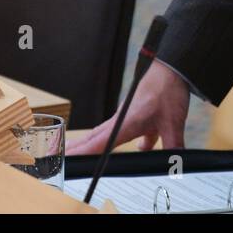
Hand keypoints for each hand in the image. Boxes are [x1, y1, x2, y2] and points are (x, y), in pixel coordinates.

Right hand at [66, 60, 189, 154]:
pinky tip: (133, 148)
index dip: (81, 154)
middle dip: (76, 150)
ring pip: (105, 134)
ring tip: (77, 155)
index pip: (98, 143)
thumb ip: (173, 145)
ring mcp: (126, 116)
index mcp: (125, 123)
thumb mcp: (174, 122)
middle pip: (93, 138)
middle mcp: (121, 120)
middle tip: (57, 159)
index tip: (64, 160)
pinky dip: (118, 140)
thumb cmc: (167, 90)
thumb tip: (175, 164)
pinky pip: (121, 131)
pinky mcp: (135, 114)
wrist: (172, 68)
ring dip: (91, 145)